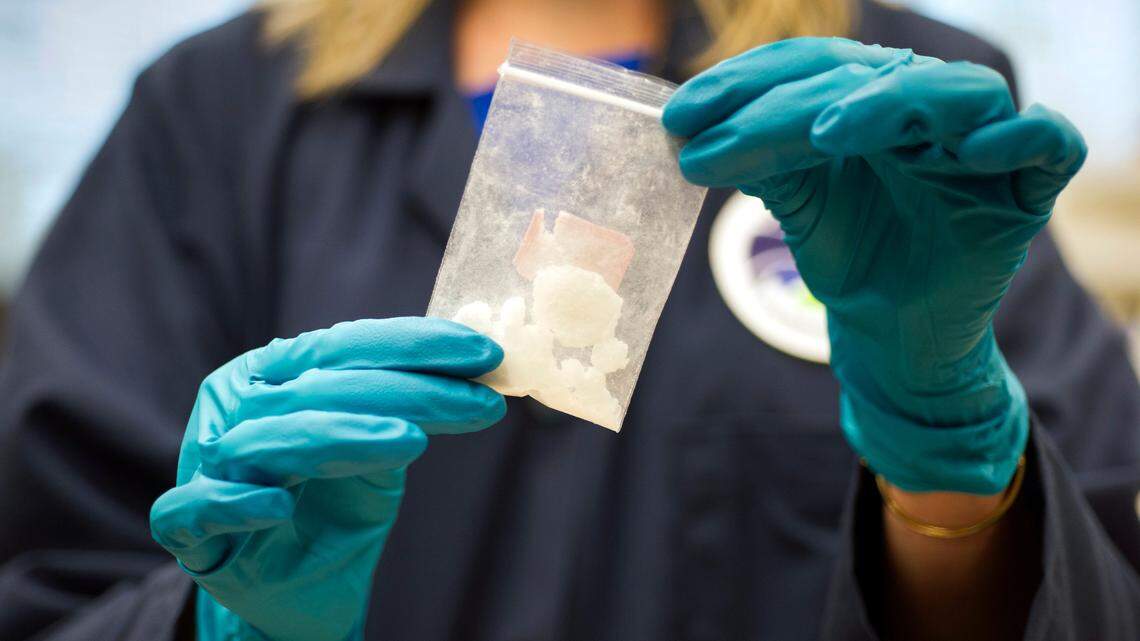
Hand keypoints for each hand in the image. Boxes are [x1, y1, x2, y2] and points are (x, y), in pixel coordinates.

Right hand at [150, 317, 504, 640]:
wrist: (299, 593)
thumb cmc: (335, 509)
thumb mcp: (380, 450)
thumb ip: (408, 408)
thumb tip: (479, 369)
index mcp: (276, 374)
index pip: (344, 346)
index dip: (413, 344)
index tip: (483, 353)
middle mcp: (237, 407)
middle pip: (318, 387)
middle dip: (406, 390)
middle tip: (476, 400)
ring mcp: (209, 465)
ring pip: (267, 439)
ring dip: (340, 435)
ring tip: (410, 441)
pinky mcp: (188, 530)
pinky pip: (196, 509)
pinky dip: (235, 502)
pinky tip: (279, 505)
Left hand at [664, 37, 1085, 492]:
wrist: (891, 341)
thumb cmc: (851, 260)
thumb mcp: (797, 203)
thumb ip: (758, 159)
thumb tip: (687, 129)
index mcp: (871, 105)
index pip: (815, 67)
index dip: (748, 82)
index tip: (679, 117)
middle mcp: (926, 113)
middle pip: (870, 76)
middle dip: (785, 103)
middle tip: (714, 134)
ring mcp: (979, 147)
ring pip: (957, 92)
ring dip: (893, 102)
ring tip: (826, 132)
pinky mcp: (1024, 192)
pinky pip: (1047, 142)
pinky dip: (1019, 134)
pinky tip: (972, 148)